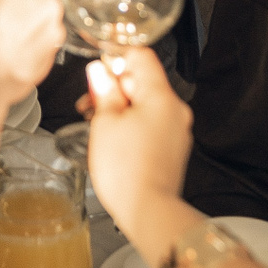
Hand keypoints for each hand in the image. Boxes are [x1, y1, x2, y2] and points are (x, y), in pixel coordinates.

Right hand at [86, 49, 194, 238]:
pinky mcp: (172, 149)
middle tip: (91, 104)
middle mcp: (174, 110)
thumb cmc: (127, 170)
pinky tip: (114, 141)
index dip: (116, 59)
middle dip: (115, 88)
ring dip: (121, 108)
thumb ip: (104, 90)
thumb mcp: (105, 122)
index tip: (98, 72)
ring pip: (145, 104)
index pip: (141, 56)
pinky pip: (151, 125)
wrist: (147, 211)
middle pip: (143, 81)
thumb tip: (99, 72)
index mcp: (161, 96)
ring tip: (98, 125)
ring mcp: (176, 130)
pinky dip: (132, 126)